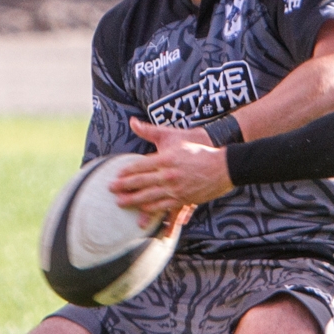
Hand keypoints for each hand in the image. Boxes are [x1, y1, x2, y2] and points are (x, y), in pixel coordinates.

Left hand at [110, 118, 234, 224]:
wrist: (223, 166)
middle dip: (124, 186)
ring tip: (121, 202)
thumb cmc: (198, 150)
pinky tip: (143, 210)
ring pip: (149, 196)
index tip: (116, 174)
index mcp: (166, 159)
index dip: (126, 171)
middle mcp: (169, 175)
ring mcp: (176, 188)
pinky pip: (164, 206)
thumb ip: (151, 131)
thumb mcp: (174, 137)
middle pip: (141, 182)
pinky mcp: (184, 199)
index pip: (140, 166)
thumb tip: (132, 122)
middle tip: (111, 189)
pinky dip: (152, 209)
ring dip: (134, 200)